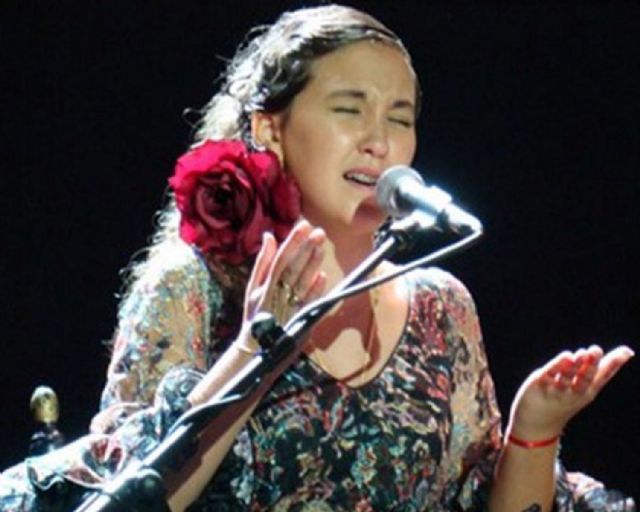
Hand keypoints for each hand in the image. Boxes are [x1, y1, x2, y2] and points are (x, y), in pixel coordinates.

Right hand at [240, 220, 326, 347]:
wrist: (256, 346)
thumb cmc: (255, 312)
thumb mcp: (253, 286)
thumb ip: (263, 261)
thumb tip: (269, 236)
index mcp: (265, 285)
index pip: (280, 259)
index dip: (293, 242)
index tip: (303, 225)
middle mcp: (276, 294)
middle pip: (293, 269)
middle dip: (306, 250)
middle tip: (319, 232)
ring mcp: (288, 307)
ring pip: (302, 283)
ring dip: (312, 266)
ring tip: (322, 248)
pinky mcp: (299, 319)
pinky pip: (308, 304)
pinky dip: (315, 291)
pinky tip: (323, 277)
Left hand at [508, 344, 633, 439]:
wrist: (538, 424)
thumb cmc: (566, 397)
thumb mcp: (586, 386)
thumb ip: (603, 369)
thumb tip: (627, 351)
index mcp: (588, 391)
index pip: (602, 377)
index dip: (613, 365)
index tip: (625, 353)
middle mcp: (574, 393)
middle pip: (585, 379)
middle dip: (591, 365)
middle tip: (597, 350)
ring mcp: (556, 390)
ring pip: (567, 377)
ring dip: (574, 366)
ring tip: (582, 352)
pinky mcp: (540, 384)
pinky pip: (549, 375)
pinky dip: (557, 366)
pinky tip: (565, 356)